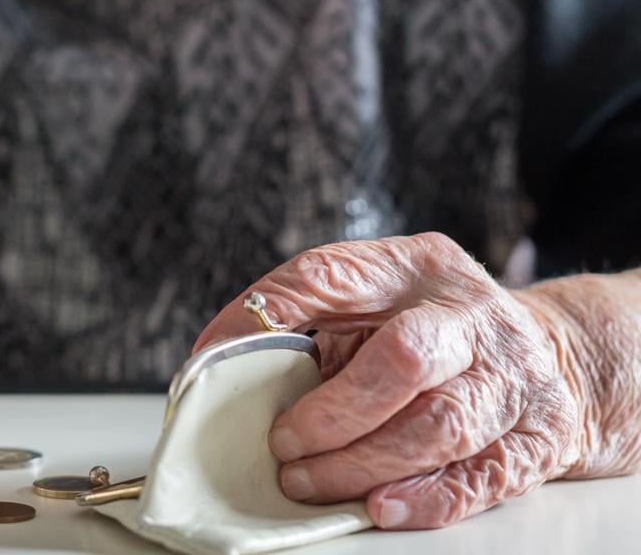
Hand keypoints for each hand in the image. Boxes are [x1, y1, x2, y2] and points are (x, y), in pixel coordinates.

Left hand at [193, 233, 640, 529]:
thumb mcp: (377, 297)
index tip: (216, 358)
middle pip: (406, 357)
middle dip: (333, 410)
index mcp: (414, 267)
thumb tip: (219, 358)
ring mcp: (510, 378)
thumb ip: (308, 317)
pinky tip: (377, 507)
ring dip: (362, 463)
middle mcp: (469, 317)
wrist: (557, 357)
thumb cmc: (436, 328)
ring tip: (308, 481)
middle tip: (283, 441)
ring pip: (440, 426)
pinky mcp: (534, 438)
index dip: (267, 315)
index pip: (330, 275)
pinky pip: (480, 476)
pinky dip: (424, 498)